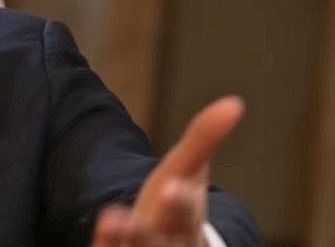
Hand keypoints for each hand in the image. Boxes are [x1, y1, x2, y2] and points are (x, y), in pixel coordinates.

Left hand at [90, 96, 244, 246]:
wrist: (170, 244)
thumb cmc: (178, 203)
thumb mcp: (189, 170)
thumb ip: (204, 138)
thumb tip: (235, 102)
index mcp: (185, 220)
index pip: (185, 212)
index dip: (180, 202)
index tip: (171, 187)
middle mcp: (166, 242)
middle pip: (158, 241)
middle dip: (147, 231)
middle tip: (130, 213)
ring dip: (122, 237)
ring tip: (110, 219)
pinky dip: (102, 245)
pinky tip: (100, 231)